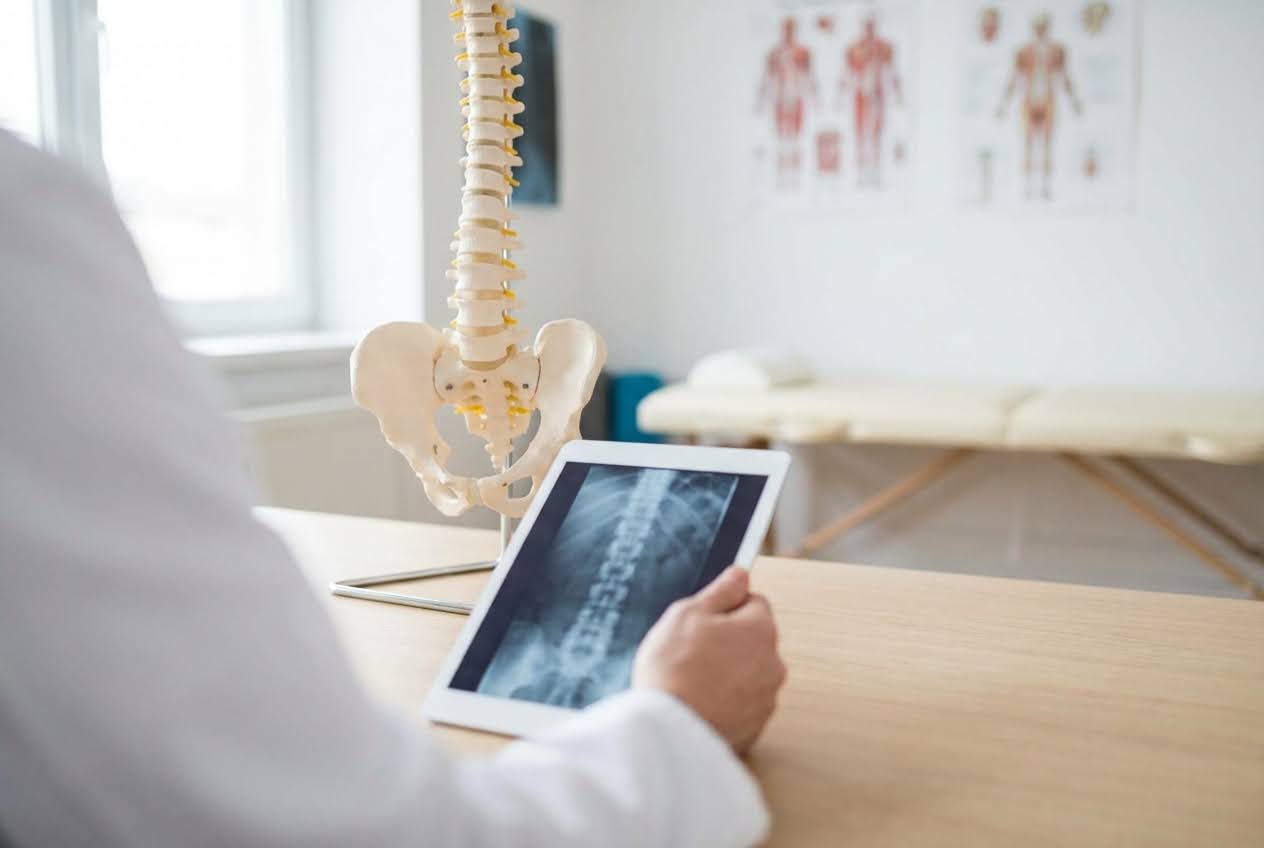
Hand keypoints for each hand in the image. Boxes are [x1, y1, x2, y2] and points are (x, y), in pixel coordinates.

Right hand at [634, 567, 786, 753]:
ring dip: (729, 673)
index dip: (726, 608)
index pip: (754, 602)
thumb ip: (720, 591)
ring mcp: (766, 699)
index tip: (703, 620)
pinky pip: (743, 705)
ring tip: (694, 681)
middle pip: (753, 640)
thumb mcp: (687, 614)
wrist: (668, 731)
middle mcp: (773, 663)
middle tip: (693, 652)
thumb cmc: (674, 668)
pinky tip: (700, 703)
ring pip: (749, 673)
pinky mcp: (755, 728)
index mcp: (761, 629)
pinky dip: (727, 703)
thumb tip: (741, 574)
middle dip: (729, 642)